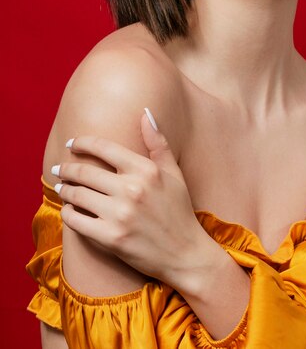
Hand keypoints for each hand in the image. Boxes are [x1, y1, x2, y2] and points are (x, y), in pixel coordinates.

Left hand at [53, 110, 211, 289]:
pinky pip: (77, 221)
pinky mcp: (111, 238)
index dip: (83, 143)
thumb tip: (146, 113)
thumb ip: (158, 142)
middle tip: (59, 169)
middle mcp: (132, 189)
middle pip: (85, 172)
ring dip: (65, 189)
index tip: (72, 144)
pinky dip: (68, 213)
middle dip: (67, 168)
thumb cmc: (179, 210)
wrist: (185, 254)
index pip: (105, 148)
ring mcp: (120, 215)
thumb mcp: (174, 173)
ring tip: (62, 187)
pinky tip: (69, 210)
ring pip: (77, 195)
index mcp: (146, 170)